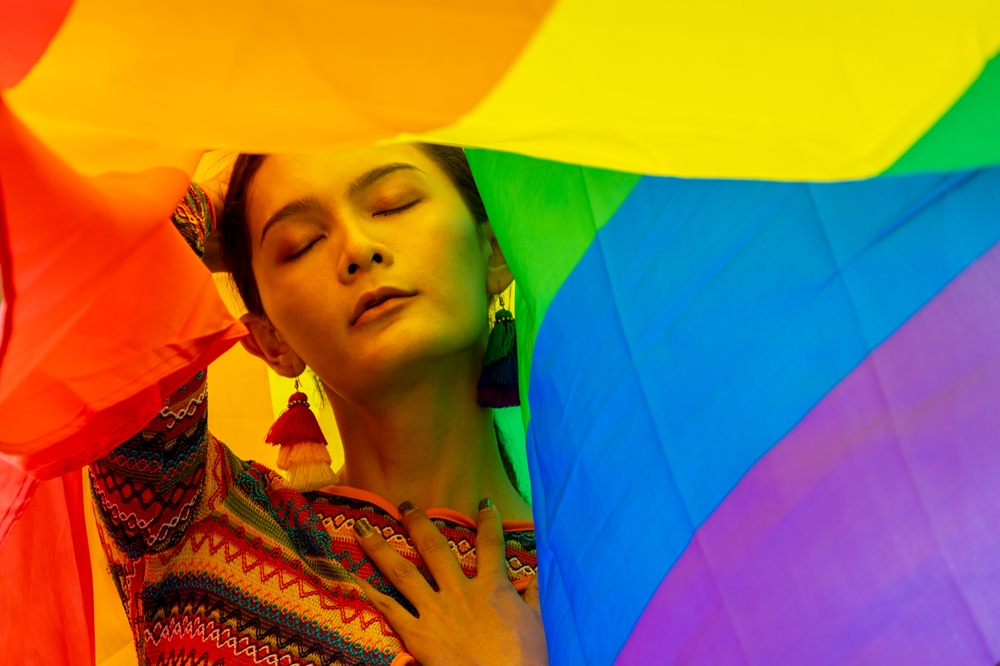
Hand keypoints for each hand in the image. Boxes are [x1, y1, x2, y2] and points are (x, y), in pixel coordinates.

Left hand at [352, 500, 547, 665]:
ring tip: (362, 528)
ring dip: (381, 547)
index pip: (491, 544)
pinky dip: (371, 592)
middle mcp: (459, 591)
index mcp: (493, 587)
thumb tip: (536, 577)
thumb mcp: (537, 624)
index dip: (489, 522)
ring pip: (403, 572)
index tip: (484, 504)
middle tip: (406, 506)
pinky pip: (391, 610)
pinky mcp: (418, 634)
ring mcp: (436, 611)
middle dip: (419, 524)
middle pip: (435, 549)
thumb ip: (535, 597)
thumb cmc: (526, 659)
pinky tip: (355, 577)